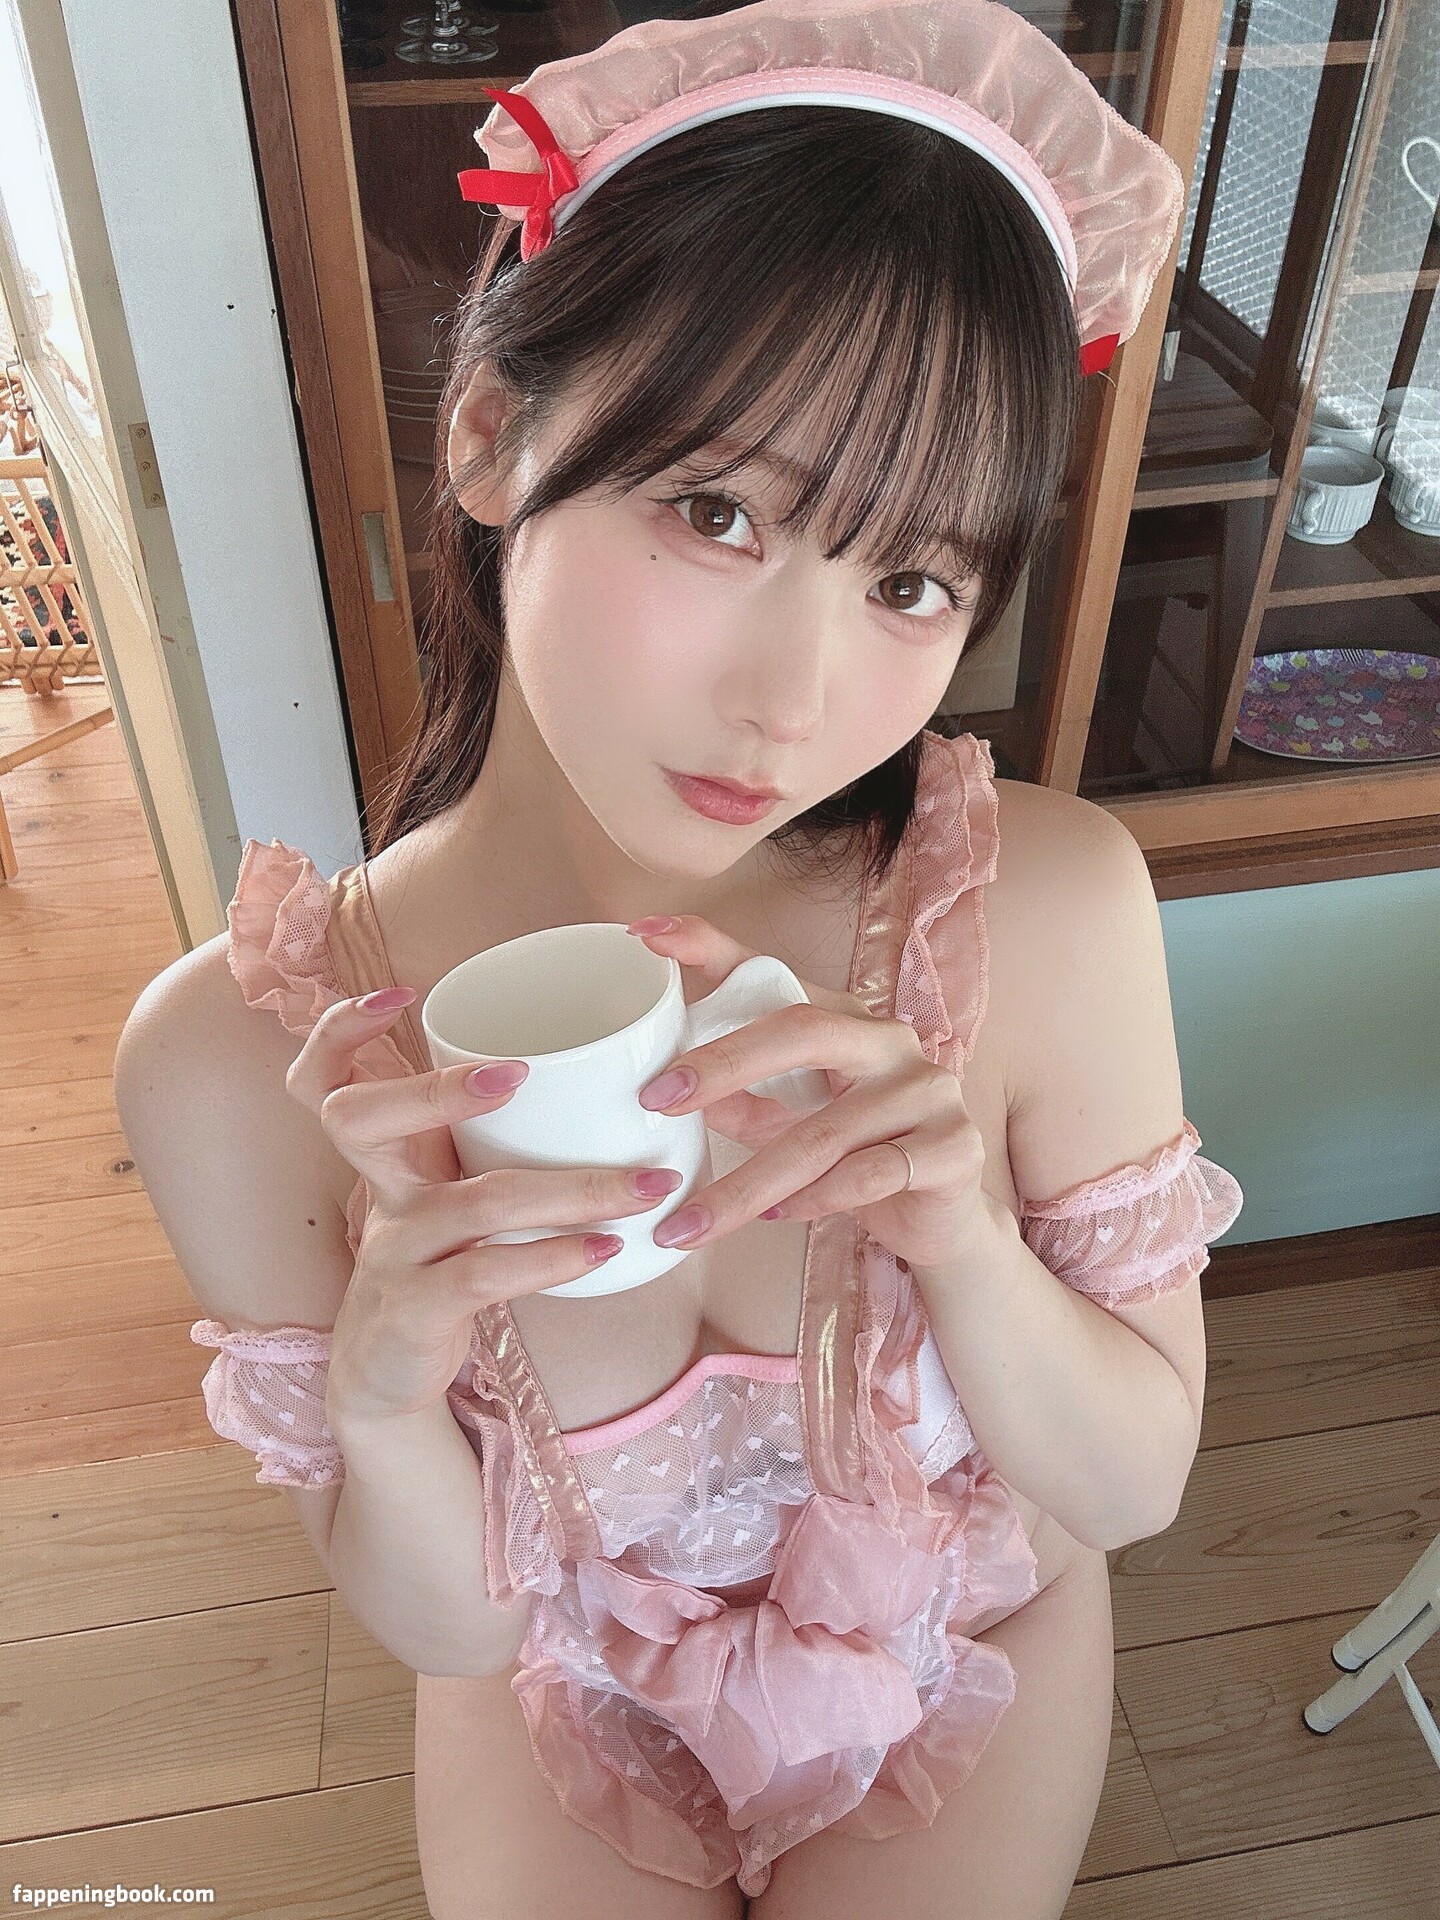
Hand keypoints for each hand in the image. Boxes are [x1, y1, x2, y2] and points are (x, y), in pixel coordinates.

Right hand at [284, 987, 684, 1422]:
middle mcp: (380, 1190)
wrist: (391, 1373)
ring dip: (570, 1189)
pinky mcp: (416, 1309)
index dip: (343, 1030)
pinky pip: (483, 1273)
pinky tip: (605, 1248)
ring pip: (471, 1202)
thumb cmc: (440, 1258)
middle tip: (517, 1074)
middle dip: (433, 1088)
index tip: (401, 994)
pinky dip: (553, 1257)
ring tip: (647, 1185)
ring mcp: (394, 1251)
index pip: (324, 1074)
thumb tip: (598, 1075)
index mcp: (387, 1150)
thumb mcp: (448, 1187)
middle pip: (356, 1118)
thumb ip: (489, 1135)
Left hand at [625, 914, 987, 1272]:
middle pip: (801, 1031)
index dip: (712, 947)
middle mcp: (890, 1040)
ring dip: (749, 1183)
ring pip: (824, 1132)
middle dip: (722, 1064)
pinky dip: (813, 1200)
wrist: (939, 1222)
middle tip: (658, 1099)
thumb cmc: (856, 1162)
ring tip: (695, 1220)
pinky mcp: (952, 1147)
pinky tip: (778, 1216)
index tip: (649, 935)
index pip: (774, 971)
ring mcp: (928, 1090)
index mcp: (846, 1020)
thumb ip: (742, 1105)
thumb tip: (676, 1094)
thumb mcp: (789, 1126)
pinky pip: (867, 1174)